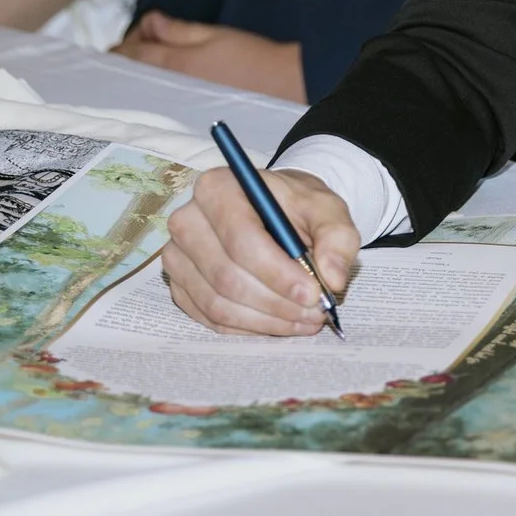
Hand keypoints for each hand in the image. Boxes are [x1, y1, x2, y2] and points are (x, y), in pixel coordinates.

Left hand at [114, 12, 306, 102]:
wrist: (284, 85)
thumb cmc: (253, 57)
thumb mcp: (215, 34)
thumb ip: (178, 30)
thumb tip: (150, 23)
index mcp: (176, 63)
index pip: (133, 55)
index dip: (122, 46)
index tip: (124, 41)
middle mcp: (174, 87)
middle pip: (135, 73)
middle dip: (127, 60)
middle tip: (132, 49)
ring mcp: (182, 102)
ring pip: (147, 86)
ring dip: (142, 73)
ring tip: (146, 63)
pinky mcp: (194, 111)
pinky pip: (163, 98)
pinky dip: (156, 86)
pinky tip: (164, 81)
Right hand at [162, 165, 360, 335]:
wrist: (275, 211)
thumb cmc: (296, 207)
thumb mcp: (327, 209)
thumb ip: (338, 237)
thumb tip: (332, 278)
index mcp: (219, 188)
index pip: (241, 238)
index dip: (277, 272)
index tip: (312, 293)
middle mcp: (188, 220)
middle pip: (226, 275)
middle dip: (275, 302)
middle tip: (314, 312)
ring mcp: (177, 256)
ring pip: (217, 303)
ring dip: (265, 320)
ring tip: (304, 320)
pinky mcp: (178, 285)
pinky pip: (210, 317)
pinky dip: (248, 327)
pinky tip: (279, 322)